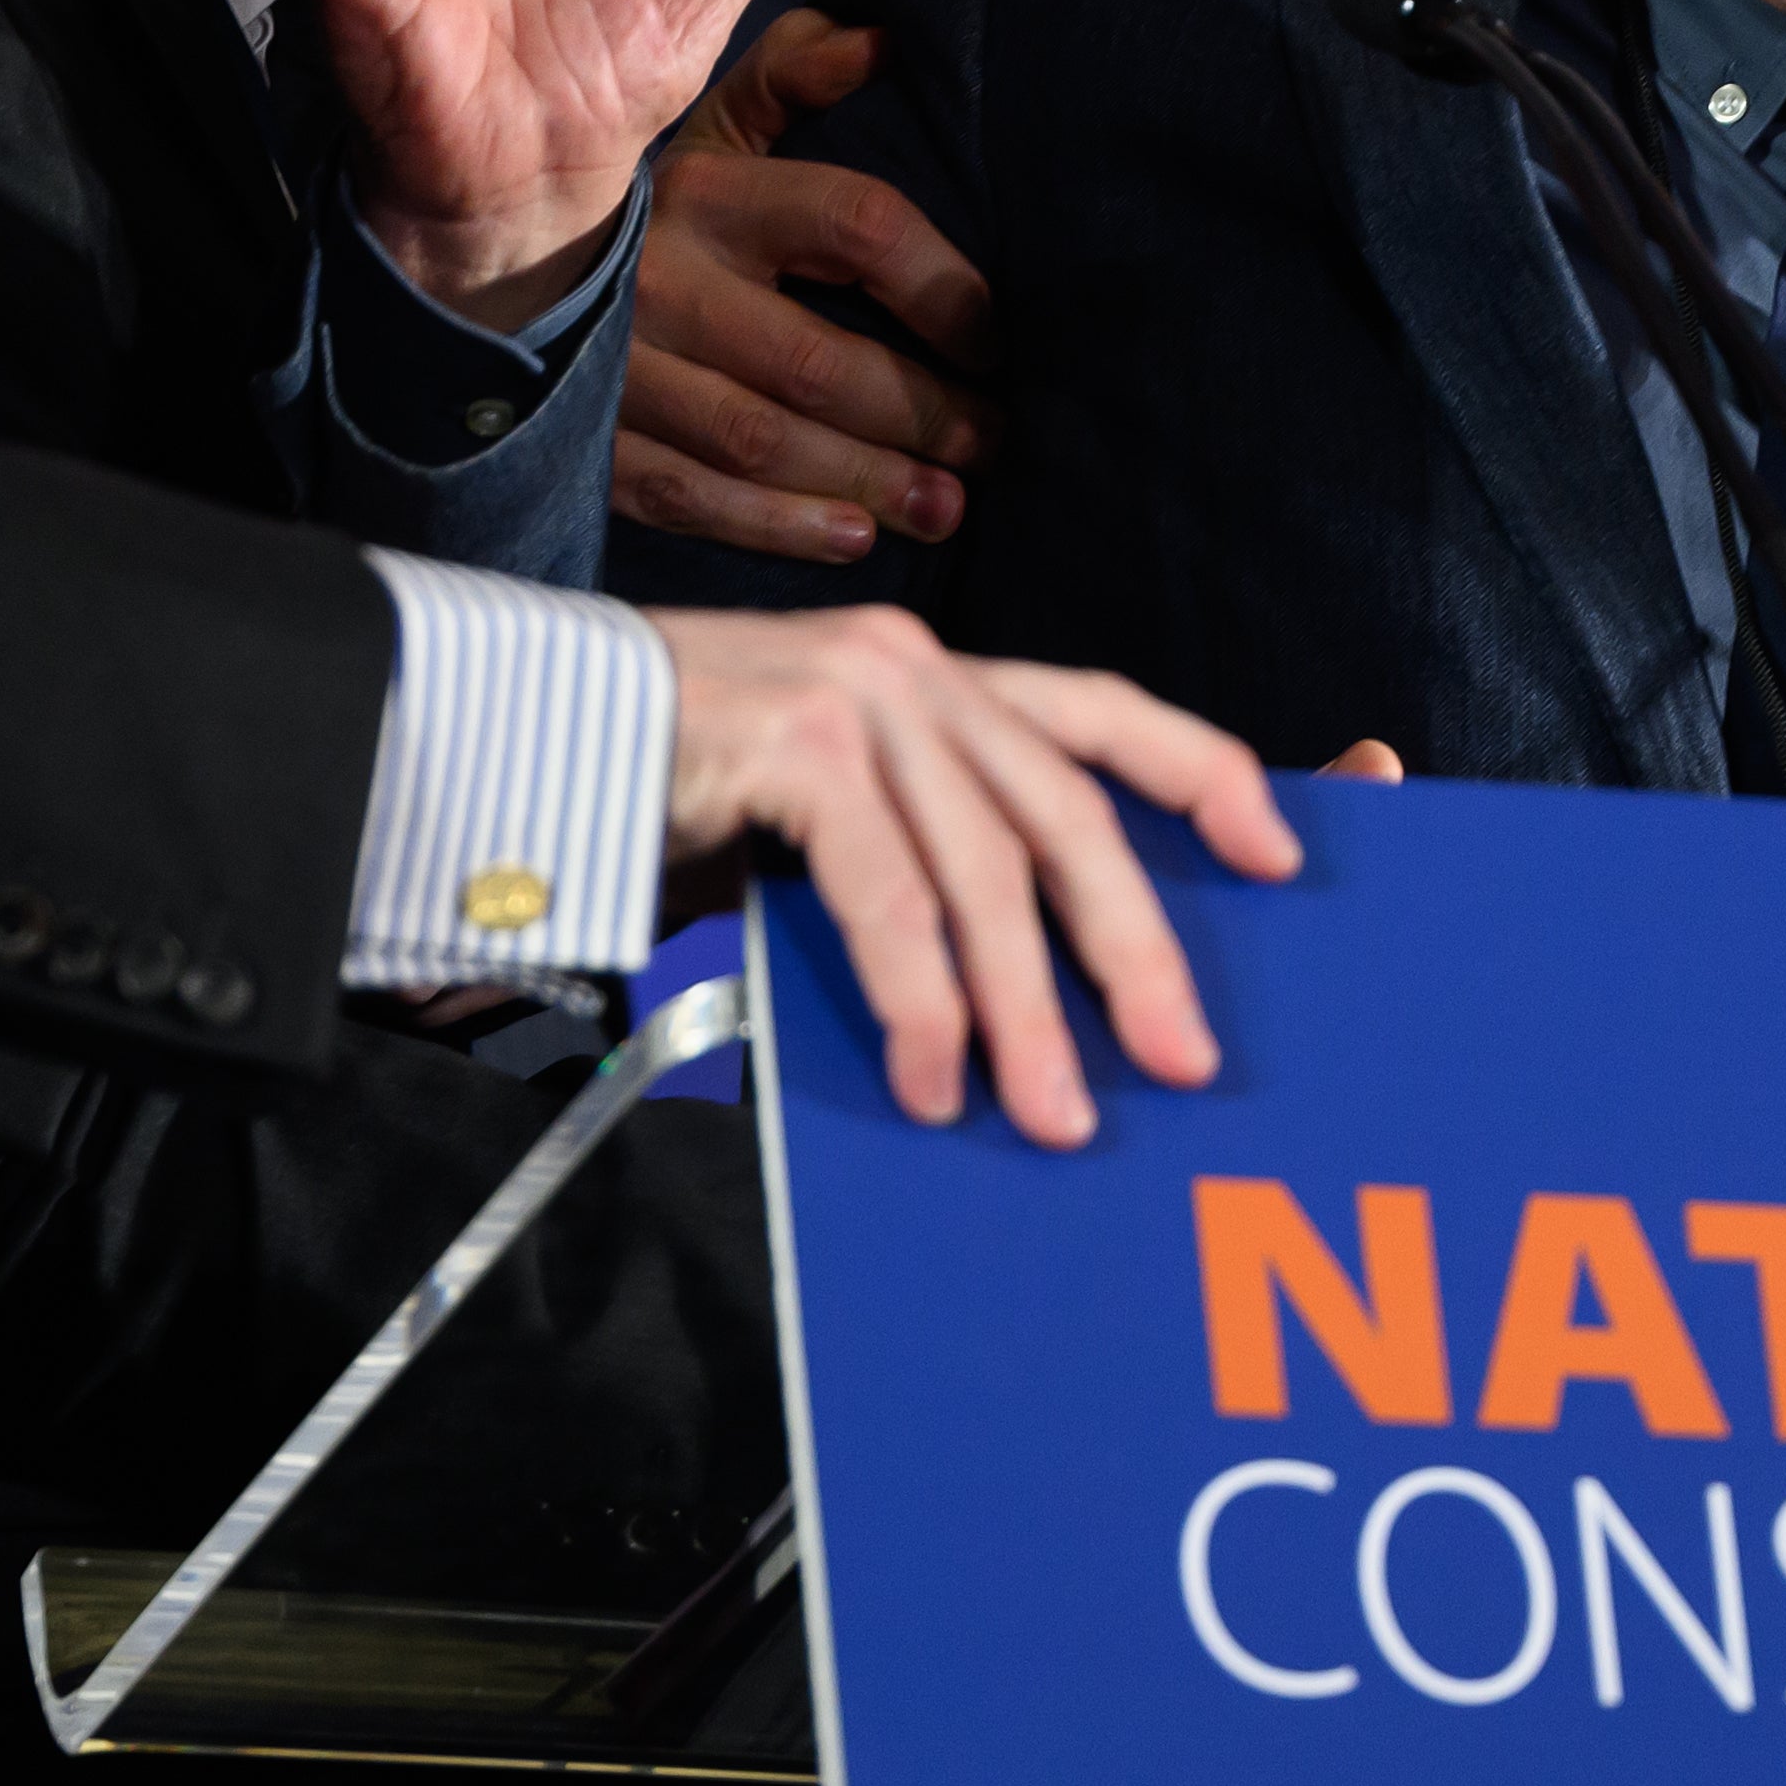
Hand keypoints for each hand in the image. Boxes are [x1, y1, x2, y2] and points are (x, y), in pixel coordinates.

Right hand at [619, 14, 1004, 559]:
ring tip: (948, 507)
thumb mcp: (714, 118)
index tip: (994, 338)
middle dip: (921, 411)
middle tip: (993, 441)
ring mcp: (617, 367)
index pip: (855, 225)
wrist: (497, 258)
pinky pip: (689, 495)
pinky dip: (774, 524)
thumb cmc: (658, 195)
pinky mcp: (590, 440)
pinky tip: (852, 538)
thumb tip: (885, 42)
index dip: (942, 287)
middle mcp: (660, 277)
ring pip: (759, 438)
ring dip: (865, 480)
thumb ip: (794, 76)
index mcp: (709, 185)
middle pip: (816, 359)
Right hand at [656, 605, 1310, 1144]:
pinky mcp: (795, 738)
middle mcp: (912, 672)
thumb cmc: (660, 793)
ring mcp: (857, 695)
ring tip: (1052, 1112)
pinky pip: (888, 891)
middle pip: (1069, 814)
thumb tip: (1005, 991)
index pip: (1101, 711)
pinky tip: (930, 1075)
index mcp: (932, 680)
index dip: (1201, 774)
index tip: (1281, 853)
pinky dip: (917, 996)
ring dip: (1025, 1008)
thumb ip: (907, 862)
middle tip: (1180, 1058)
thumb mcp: (817, 816)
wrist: (505, 731)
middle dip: (1134, 944)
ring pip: (986, 869)